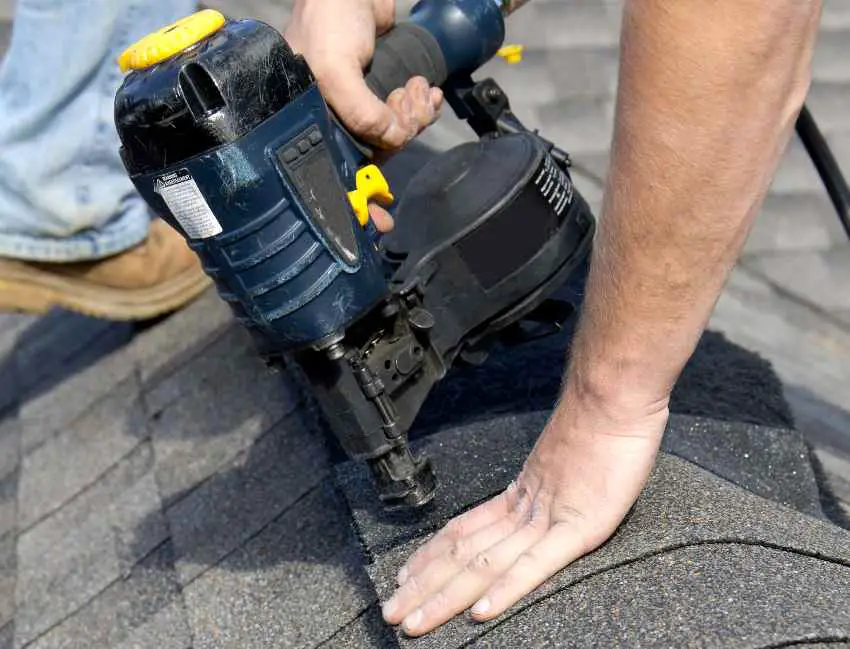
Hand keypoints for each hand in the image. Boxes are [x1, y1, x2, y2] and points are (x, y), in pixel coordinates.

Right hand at [285, 0, 442, 232]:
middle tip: (408, 108)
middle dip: (401, 134)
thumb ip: (360, 112)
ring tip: (419, 89)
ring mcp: (360, 106)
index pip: (337, 171)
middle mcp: (335, 119)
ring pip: (396, 134)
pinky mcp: (382, 90)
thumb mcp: (334, 69)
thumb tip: (390, 139)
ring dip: (416, 116)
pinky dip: (423, 106)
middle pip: (376, 153)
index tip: (380, 222)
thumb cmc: (328, 20)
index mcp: (312, 122)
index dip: (359, 200)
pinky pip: (408, 114)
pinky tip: (429, 91)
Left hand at [381, 388, 668, 636]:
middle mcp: (524, 508)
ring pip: (486, 564)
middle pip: (463, 554)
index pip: (462, 532)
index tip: (404, 578)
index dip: (430, 558)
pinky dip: (506, 590)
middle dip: (425, 587)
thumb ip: (548, 488)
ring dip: (447, 597)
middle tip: (391, 612)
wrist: (613, 394)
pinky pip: (536, 565)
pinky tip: (480, 612)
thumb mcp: (566, 461)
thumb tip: (537, 504)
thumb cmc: (601, 426)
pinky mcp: (579, 527)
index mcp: (520, 494)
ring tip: (416, 621)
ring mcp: (548, 518)